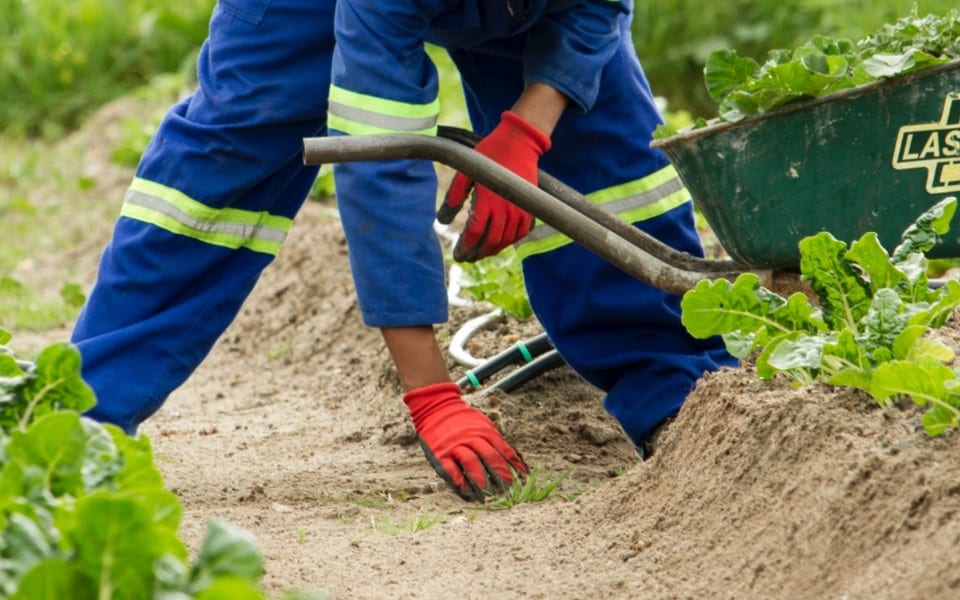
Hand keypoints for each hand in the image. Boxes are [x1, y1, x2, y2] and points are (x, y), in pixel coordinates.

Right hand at [403, 382, 527, 500]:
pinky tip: (467, 492)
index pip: (503, 449)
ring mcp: (455, 446)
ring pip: (471, 463)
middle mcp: (471, 438)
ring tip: (489, 493)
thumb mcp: (483, 424)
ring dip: (481, 480)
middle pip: (489, 457)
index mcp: (484, 431)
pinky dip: (460, 482)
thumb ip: (495, 439)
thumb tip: (513, 458)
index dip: (513, 465)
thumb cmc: (463, 420)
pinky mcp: (440, 454)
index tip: (522, 478)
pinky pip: (451, 470)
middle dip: (500, 473)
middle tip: (508, 487)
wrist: (437, 408)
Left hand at [437, 111, 550, 261]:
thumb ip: (454, 197)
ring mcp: (520, 210)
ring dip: (493, 249)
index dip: (466, 247)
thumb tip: (442, 221)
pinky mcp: (529, 208)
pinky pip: (521, 233)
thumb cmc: (489, 155)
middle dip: (477, 253)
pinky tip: (500, 242)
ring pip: (506, 240)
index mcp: (487, 200)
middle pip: (491, 241)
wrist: (519, 143)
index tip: (458, 254)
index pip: (475, 233)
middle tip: (467, 257)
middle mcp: (506, 209)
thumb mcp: (465, 172)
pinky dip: (510, 241)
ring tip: (481, 252)